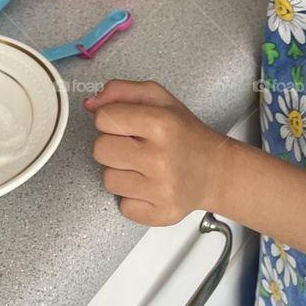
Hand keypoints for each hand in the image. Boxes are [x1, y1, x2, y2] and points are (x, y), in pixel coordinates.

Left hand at [84, 80, 230, 225]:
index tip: (125, 124)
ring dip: (121, 172)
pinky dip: (132, 197)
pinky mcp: (161, 214)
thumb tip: (89, 103)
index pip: (103, 118)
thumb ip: (121, 92)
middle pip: (100, 150)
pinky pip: (123, 206)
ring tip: (142, 166)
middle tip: (133, 146)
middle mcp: (161, 158)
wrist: (215, 171)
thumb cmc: (185, 133)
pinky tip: (148, 186)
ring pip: (108, 180)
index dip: (110, 119)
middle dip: (112, 145)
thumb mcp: (159, 99)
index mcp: (161, 124)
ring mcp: (161, 190)